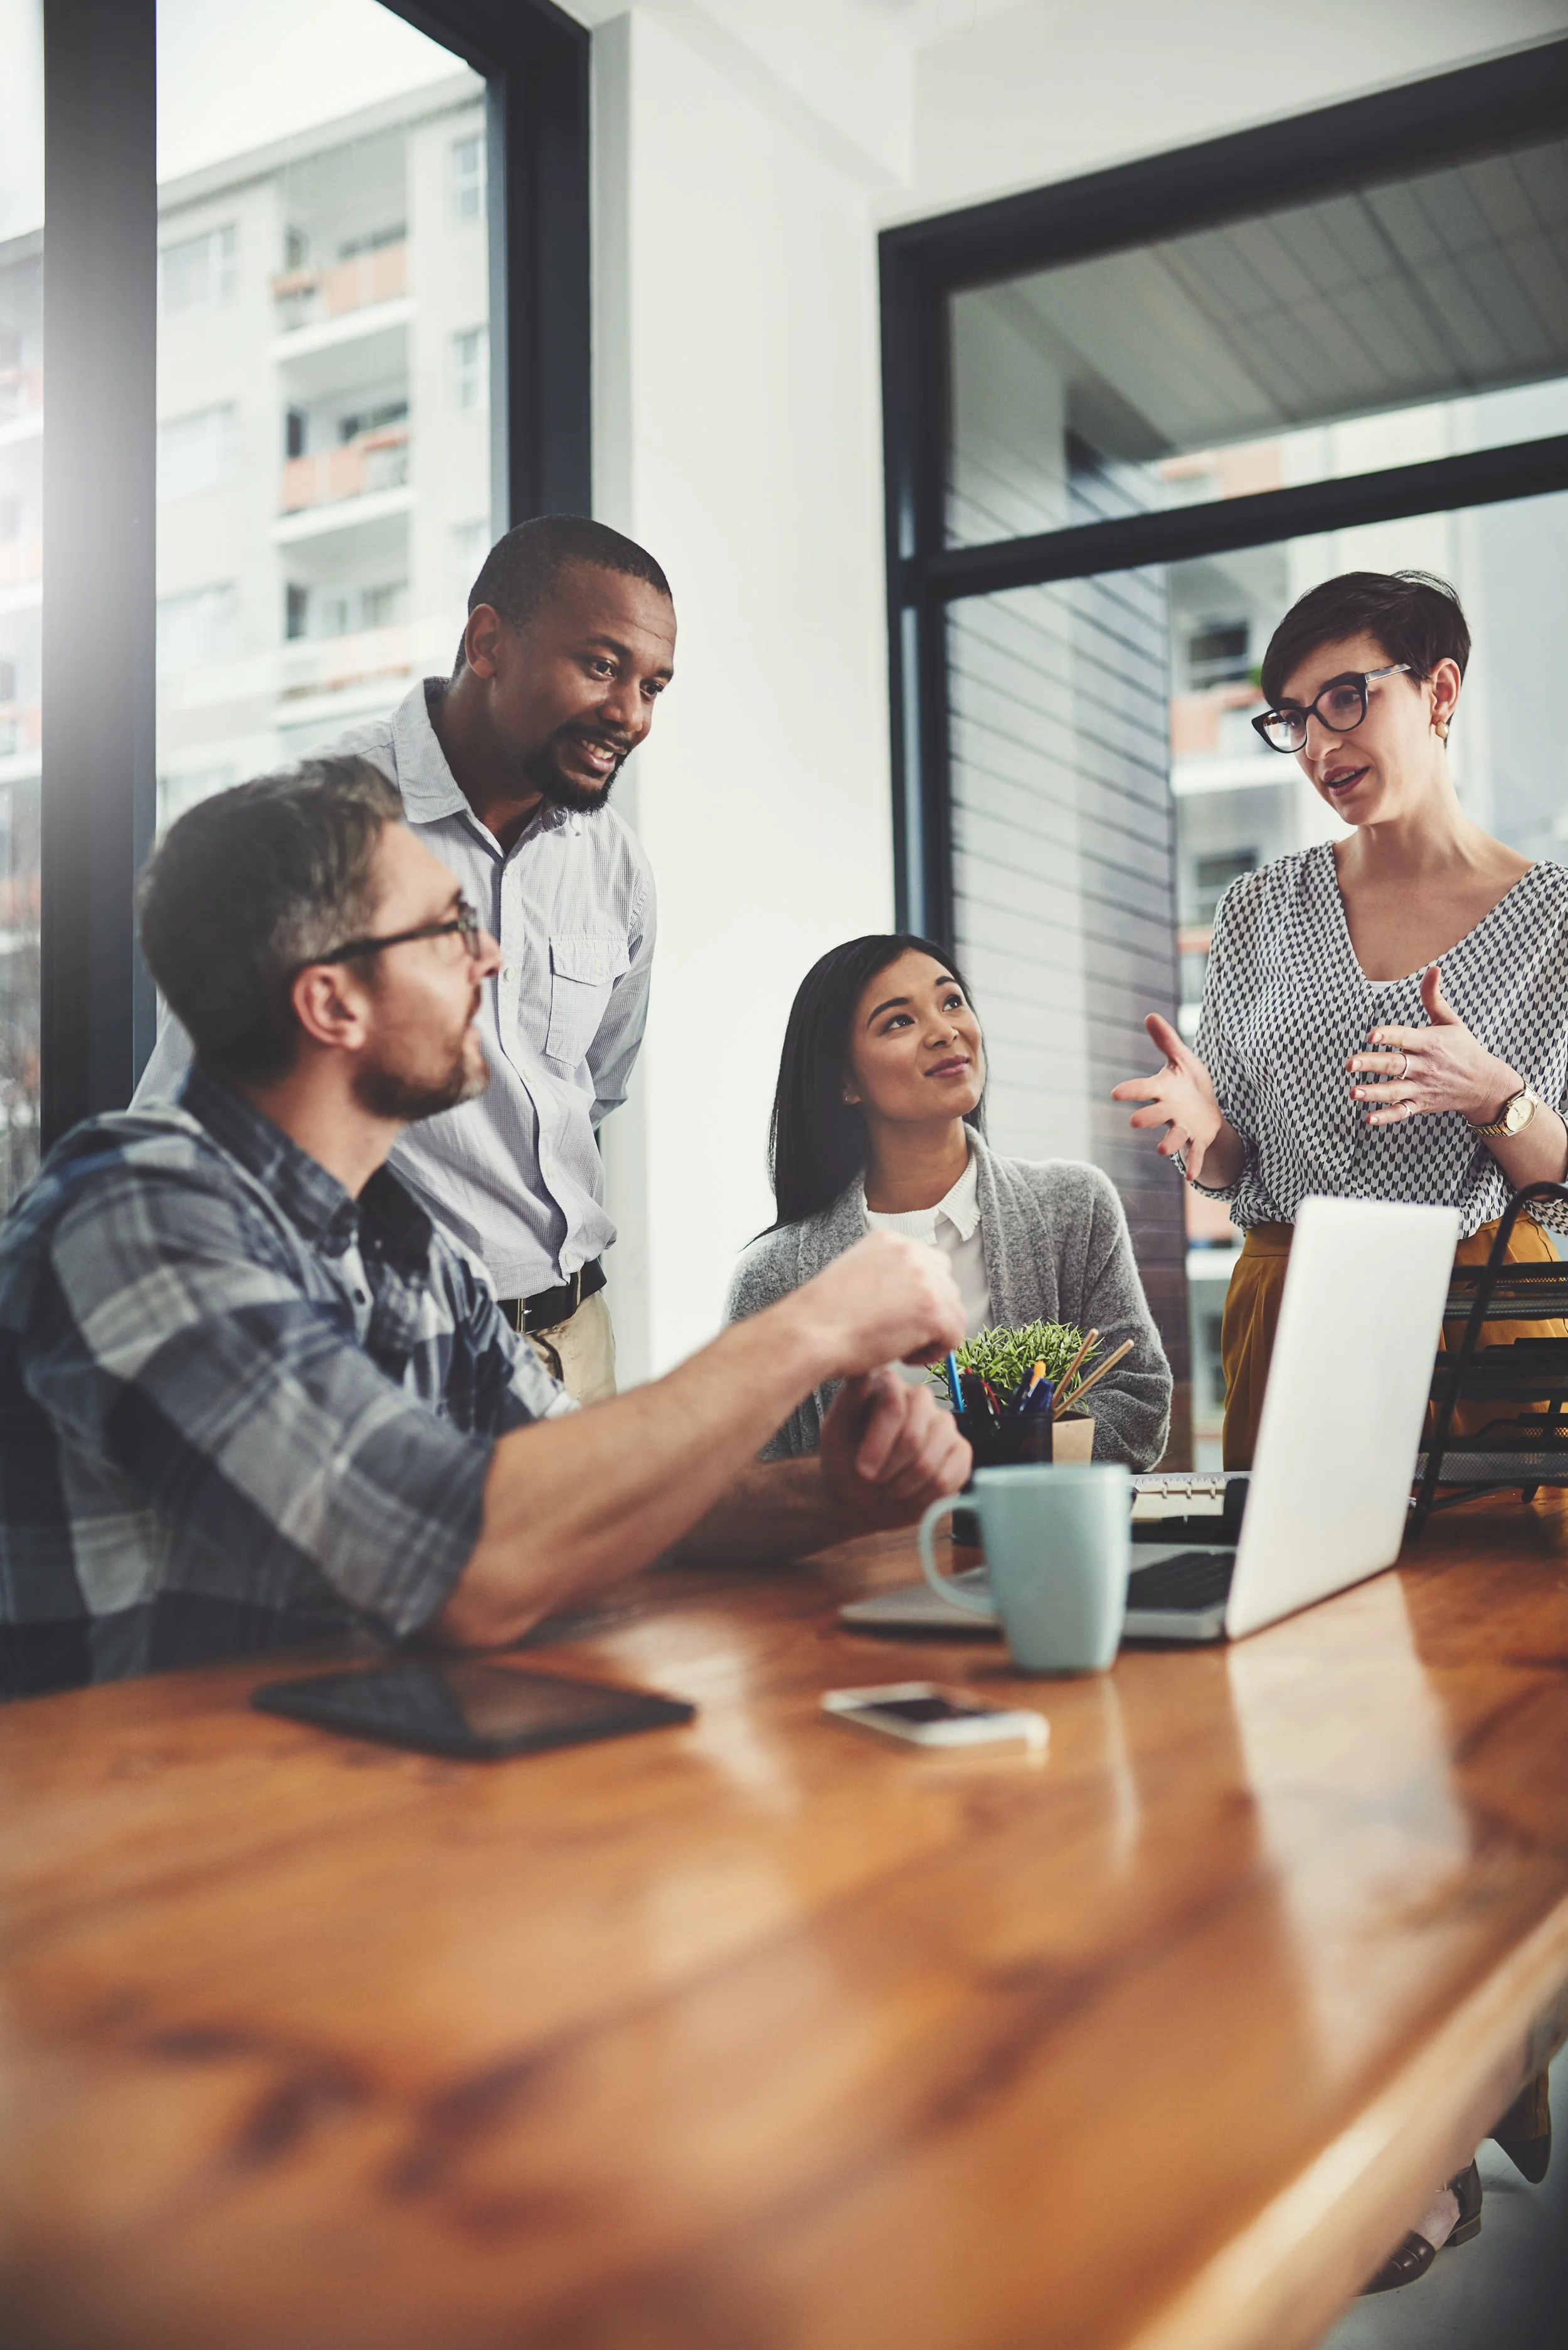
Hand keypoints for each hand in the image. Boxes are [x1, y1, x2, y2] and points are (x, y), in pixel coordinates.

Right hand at [791, 1232, 965, 1377]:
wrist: (810, 1333)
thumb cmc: (821, 1316)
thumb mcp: (855, 1276)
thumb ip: (885, 1277)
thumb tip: (907, 1298)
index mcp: (890, 1241)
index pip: (928, 1265)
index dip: (918, 1296)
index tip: (903, 1314)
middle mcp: (912, 1253)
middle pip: (946, 1286)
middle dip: (930, 1313)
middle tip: (901, 1333)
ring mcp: (927, 1280)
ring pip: (953, 1312)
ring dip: (931, 1334)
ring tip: (899, 1346)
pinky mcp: (935, 1310)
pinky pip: (954, 1337)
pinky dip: (933, 1353)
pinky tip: (904, 1355)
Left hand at [819, 1371, 971, 1531]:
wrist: (862, 1495)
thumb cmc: (845, 1460)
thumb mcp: (835, 1433)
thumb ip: (848, 1402)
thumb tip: (862, 1373)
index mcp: (889, 1385)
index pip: (893, 1406)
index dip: (878, 1444)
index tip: (862, 1471)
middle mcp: (920, 1398)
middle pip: (913, 1436)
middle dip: (890, 1468)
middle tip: (873, 1482)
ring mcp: (944, 1422)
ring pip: (929, 1460)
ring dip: (903, 1485)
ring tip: (888, 1490)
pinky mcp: (960, 1449)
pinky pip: (949, 1477)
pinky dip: (924, 1496)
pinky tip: (909, 1495)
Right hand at [1111, 1013, 1224, 1183]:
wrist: (1207, 1109)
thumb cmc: (1189, 1083)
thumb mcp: (1181, 1059)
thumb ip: (1166, 1041)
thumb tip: (1150, 1015)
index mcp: (1163, 1090)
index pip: (1144, 1089)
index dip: (1131, 1091)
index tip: (1115, 1093)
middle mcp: (1169, 1111)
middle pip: (1156, 1115)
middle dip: (1147, 1118)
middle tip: (1135, 1122)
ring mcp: (1183, 1126)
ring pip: (1174, 1136)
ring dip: (1169, 1143)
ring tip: (1162, 1150)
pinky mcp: (1199, 1139)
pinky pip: (1195, 1153)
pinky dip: (1193, 1164)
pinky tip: (1192, 1177)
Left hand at [1346, 963, 1522, 1127]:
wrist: (1484, 1084)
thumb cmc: (1463, 1048)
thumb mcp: (1450, 1021)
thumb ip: (1433, 998)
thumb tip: (1433, 968)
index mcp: (1430, 1043)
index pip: (1406, 1037)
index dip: (1389, 1035)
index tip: (1371, 1034)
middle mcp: (1425, 1066)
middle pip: (1395, 1065)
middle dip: (1372, 1064)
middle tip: (1350, 1063)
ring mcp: (1422, 1087)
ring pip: (1395, 1091)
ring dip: (1373, 1093)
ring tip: (1353, 1092)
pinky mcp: (1420, 1104)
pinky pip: (1401, 1112)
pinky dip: (1386, 1117)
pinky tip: (1367, 1118)